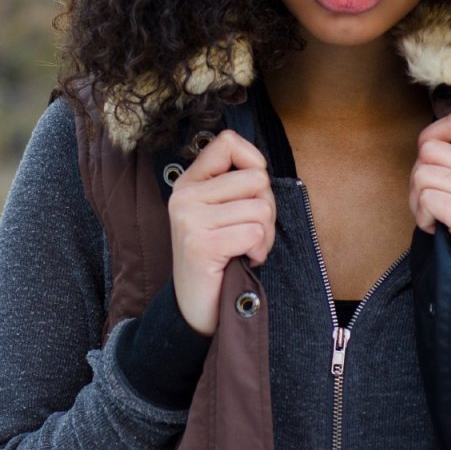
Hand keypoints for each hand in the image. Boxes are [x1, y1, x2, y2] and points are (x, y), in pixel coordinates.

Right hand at [168, 130, 274, 335]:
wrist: (197, 308)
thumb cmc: (219, 258)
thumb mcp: (219, 213)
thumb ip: (234, 185)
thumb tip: (260, 167)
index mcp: (189, 182)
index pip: (228, 141)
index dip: (254, 160)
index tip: (253, 190)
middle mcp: (184, 195)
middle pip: (256, 178)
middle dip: (266, 208)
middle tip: (249, 232)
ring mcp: (189, 219)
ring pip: (260, 208)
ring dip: (265, 235)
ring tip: (245, 249)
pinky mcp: (201, 244)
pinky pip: (255, 233)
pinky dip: (259, 251)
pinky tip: (242, 260)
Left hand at [408, 109, 450, 271]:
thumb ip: (449, 160)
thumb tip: (428, 139)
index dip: (432, 135)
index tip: (429, 161)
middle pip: (431, 150)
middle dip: (418, 177)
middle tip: (430, 202)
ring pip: (424, 174)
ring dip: (418, 200)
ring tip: (434, 216)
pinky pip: (428, 198)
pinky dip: (422, 215)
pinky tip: (436, 227)